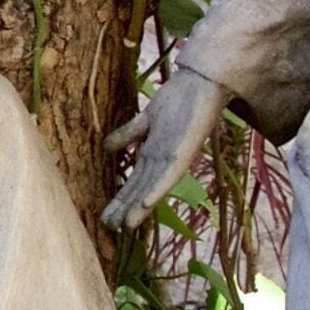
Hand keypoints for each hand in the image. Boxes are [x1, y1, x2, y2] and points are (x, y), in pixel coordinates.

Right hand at [102, 65, 236, 228]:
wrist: (203, 80)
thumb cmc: (179, 98)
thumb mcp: (146, 118)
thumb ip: (128, 134)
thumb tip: (106, 148)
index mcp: (155, 154)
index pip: (134, 181)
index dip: (121, 198)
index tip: (106, 217)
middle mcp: (164, 160)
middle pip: (140, 188)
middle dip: (125, 208)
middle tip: (109, 228)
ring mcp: (173, 156)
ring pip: (151, 187)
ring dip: (138, 207)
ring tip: (125, 226)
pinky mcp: (184, 150)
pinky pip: (169, 173)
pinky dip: (157, 189)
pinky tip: (146, 204)